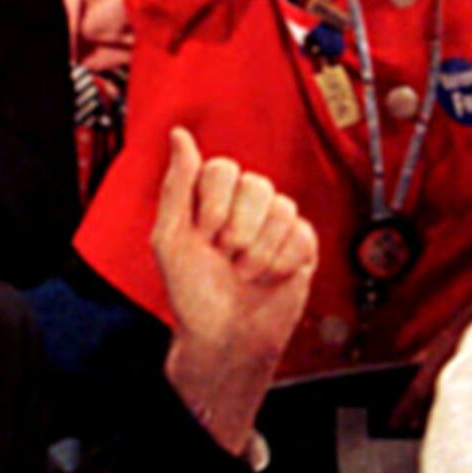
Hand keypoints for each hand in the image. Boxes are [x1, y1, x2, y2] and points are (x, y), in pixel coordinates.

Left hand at [148, 129, 316, 455]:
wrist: (226, 339)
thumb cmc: (192, 294)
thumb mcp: (169, 239)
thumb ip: (176, 185)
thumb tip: (178, 133)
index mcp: (210, 198)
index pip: (223, 169)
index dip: (215, 205)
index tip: (204, 236)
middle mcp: (244, 205)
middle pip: (257, 185)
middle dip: (239, 230)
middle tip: (226, 258)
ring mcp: (275, 224)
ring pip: (283, 208)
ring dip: (260, 251)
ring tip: (244, 274)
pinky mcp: (301, 246)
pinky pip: (302, 235)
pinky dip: (281, 263)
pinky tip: (268, 279)